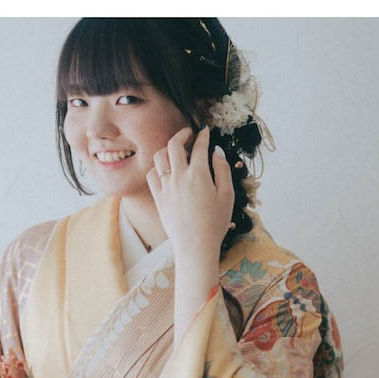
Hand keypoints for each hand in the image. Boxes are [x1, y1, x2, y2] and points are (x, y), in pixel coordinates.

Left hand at [146, 126, 233, 263]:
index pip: (199, 146)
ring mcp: (166, 187)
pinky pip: (152, 175)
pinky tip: (165, 169)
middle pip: (174, 145)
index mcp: (199, 174)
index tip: (205, 131)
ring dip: (167, 149)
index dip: (203, 135)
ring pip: (159, 157)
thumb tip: (217, 151)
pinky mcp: (158, 198)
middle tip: (189, 134)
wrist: (195, 246)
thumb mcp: (227, 195)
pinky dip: (158, 167)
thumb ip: (222, 170)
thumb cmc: (215, 223)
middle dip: (182, 134)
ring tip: (176, 151)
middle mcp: (179, 177)